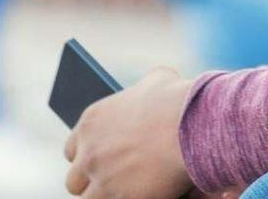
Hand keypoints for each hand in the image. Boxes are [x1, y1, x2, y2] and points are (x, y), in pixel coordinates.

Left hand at [64, 67, 193, 198]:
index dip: (87, 155)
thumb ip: (144, 88)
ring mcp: (102, 179)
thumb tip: (149, 92)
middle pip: (75, 179)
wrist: (194, 125)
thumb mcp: (158, 80)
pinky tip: (141, 194)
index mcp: (92, 121)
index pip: (72, 149)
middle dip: (92, 180)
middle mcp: (90, 152)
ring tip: (125, 189)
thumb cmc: (179, 99)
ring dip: (106, 195)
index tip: (101, 158)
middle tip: (112, 178)